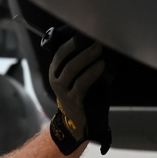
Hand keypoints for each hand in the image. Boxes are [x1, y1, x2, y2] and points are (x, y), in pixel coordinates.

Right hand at [48, 38, 105, 153]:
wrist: (80, 124)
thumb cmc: (82, 97)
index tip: (84, 33)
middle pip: (65, 58)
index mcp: (55, 72)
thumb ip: (81, 65)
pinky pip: (82, 82)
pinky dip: (92, 72)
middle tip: (96, 40)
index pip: (59, 53)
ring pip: (72, 69)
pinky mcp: (73, 100)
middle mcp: (56, 80)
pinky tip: (101, 66)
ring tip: (100, 50)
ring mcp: (62, 91)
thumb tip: (96, 45)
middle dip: (81, 47)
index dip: (71, 42)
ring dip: (87, 57)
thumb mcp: (77, 79)